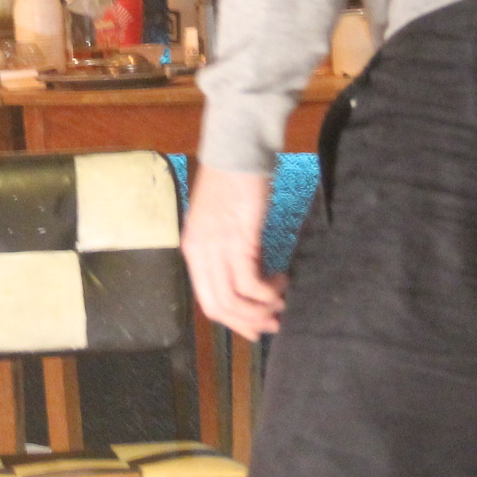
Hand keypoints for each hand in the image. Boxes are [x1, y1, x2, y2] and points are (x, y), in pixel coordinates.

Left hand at [181, 166, 284, 339]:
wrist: (237, 148)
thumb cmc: (234, 180)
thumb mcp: (223, 222)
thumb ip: (229, 250)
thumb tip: (248, 278)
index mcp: (193, 251)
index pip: (207, 302)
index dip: (233, 322)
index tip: (256, 329)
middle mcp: (199, 253)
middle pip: (218, 308)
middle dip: (248, 323)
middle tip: (274, 324)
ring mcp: (216, 248)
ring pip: (234, 302)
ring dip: (261, 310)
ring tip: (281, 301)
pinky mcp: (237, 240)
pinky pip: (250, 284)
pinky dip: (269, 291)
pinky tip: (282, 279)